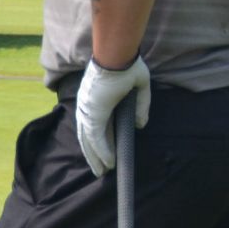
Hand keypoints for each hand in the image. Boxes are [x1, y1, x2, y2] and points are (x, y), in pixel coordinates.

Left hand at [75, 55, 151, 177]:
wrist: (117, 56)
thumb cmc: (127, 66)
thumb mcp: (138, 88)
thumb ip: (140, 107)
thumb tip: (140, 125)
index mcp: (95, 102)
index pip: (95, 128)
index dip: (99, 143)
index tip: (103, 155)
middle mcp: (88, 108)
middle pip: (88, 138)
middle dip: (93, 155)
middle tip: (99, 170)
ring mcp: (89, 112)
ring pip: (89, 141)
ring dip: (96, 158)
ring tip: (101, 172)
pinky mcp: (94, 114)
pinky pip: (96, 138)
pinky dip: (102, 152)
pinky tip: (108, 163)